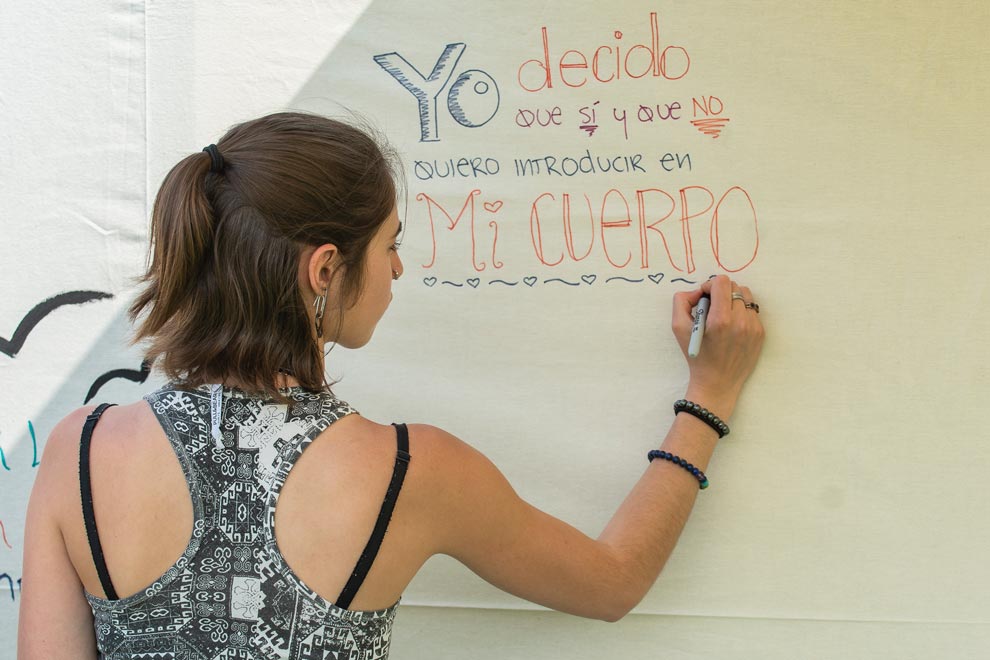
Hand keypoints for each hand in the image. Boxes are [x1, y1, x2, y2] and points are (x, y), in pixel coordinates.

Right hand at [671, 275, 764, 418]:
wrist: (717, 384)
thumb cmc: (697, 357)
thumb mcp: (678, 329)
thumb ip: (682, 302)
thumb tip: (697, 291)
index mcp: (720, 320)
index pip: (721, 282)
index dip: (709, 285)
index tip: (704, 297)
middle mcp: (740, 321)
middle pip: (734, 286)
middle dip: (720, 292)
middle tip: (712, 307)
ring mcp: (753, 327)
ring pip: (746, 296)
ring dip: (733, 299)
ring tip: (723, 314)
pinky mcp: (760, 333)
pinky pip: (752, 310)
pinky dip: (741, 312)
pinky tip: (732, 326)